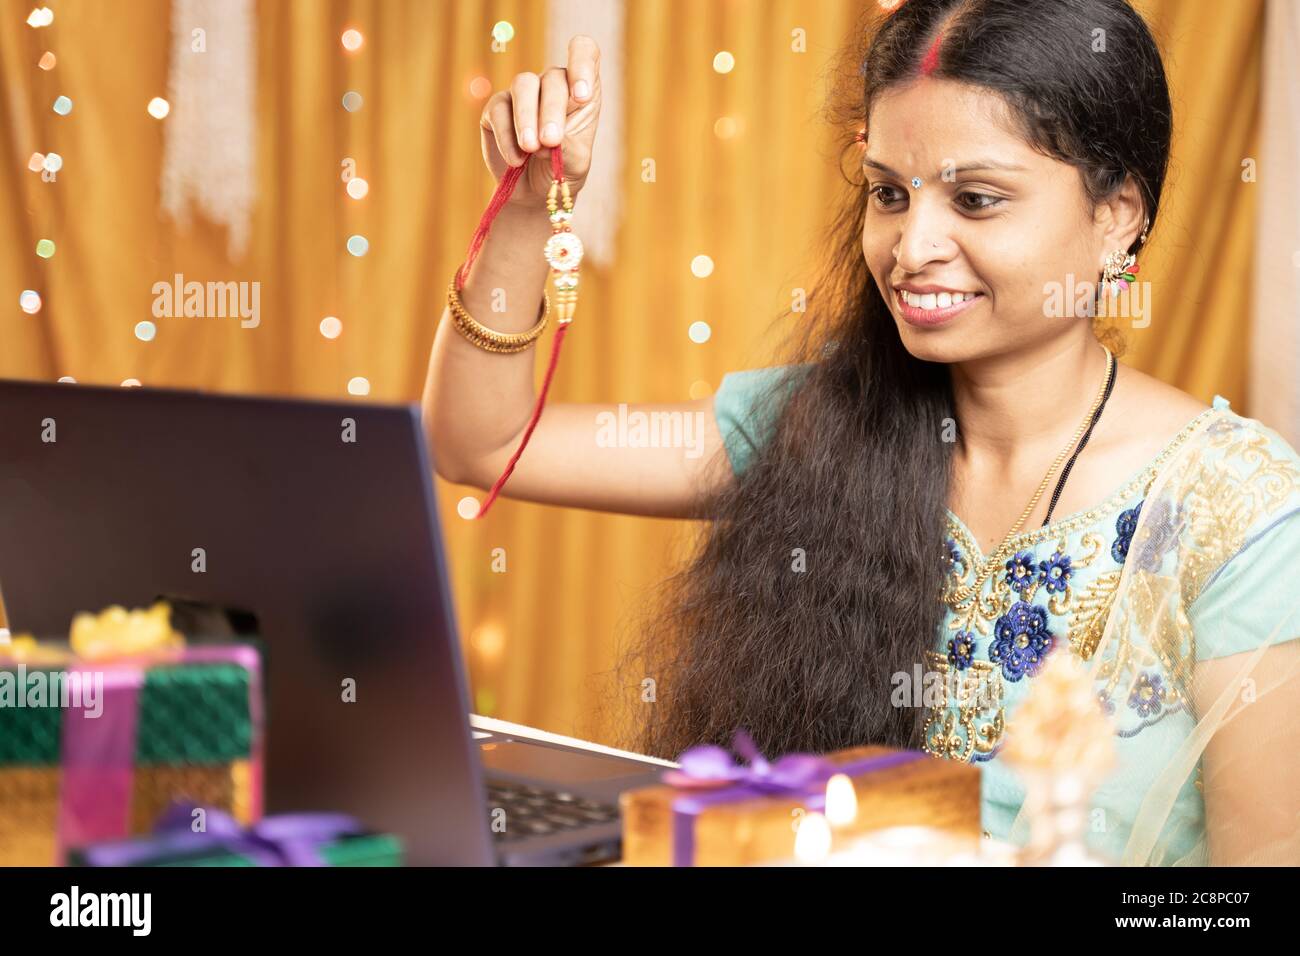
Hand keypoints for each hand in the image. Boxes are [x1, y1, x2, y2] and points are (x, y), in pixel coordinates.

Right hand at [479, 34, 601, 207]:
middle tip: (551, 141)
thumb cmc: (562, 170)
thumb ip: (569, 147)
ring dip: (527, 117)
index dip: (581, 63)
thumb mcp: (575, 163)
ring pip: (523, 85)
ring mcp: (523, 92)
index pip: (583, 51)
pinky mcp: (497, 108)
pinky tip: (516, 160)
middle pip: (552, 78)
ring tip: (531, 148)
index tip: (581, 95)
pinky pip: (499, 111)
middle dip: (552, 111)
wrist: (534, 192)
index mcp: (580, 89)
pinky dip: (507, 137)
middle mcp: (552, 83)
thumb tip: (548, 139)